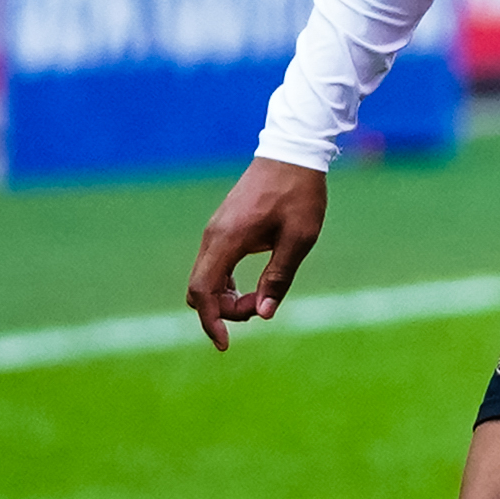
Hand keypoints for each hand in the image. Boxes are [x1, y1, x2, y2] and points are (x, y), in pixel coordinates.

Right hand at [184, 157, 329, 350]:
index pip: (203, 291)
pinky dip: (225, 284)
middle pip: (199, 290)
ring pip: (205, 279)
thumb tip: (262, 314)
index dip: (211, 321)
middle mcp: (213, 237)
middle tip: (258, 309)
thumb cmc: (299, 195)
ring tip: (259, 297)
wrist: (291, 154)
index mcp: (227, 240)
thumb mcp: (299, 240)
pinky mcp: (222, 229)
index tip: (225, 344)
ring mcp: (214, 231)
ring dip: (225, 298)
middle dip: (222, 311)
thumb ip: (278, 278)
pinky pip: (213, 266)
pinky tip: (249, 288)